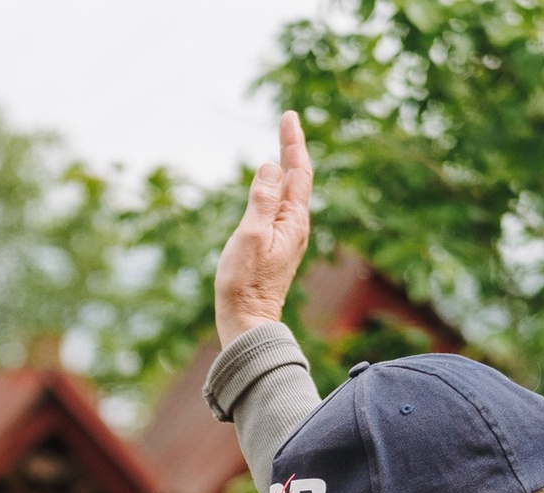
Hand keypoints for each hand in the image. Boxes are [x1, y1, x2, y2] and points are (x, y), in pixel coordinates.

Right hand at [215, 111, 312, 341]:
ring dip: (288, 168)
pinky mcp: (277, 250)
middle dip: (293, 150)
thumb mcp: (250, 236)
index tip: (289, 116)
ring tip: (285, 147)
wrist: (247, 324)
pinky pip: (280, 209)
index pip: (297, 171)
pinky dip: (279, 189)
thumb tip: (271, 167)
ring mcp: (287, 239)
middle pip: (298, 179)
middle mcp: (295, 227)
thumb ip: (262, 199)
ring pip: (290, 194)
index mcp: (292, 220)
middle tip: (288, 123)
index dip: (293, 142)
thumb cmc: (245, 284)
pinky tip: (274, 188)